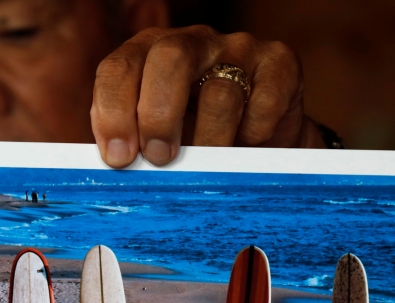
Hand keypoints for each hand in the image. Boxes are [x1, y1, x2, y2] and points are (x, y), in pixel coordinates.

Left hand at [91, 26, 324, 167]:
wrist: (261, 145)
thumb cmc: (196, 142)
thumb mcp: (155, 139)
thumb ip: (132, 145)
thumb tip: (116, 167)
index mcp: (148, 55)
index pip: (120, 68)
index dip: (114, 112)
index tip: (120, 158)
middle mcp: (192, 42)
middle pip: (169, 59)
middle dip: (159, 115)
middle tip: (160, 159)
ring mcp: (238, 48)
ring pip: (220, 92)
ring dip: (210, 141)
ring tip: (209, 169)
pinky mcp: (280, 64)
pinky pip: (265, 102)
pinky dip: (253, 135)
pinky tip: (247, 148)